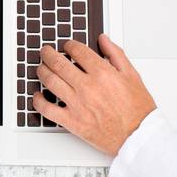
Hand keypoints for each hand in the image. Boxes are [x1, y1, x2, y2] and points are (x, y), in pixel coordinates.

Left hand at [32, 36, 154, 155]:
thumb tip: (103, 39)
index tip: (67, 46)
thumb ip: (116, 54)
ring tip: (41, 68)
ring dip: (42, 71)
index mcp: (102, 73)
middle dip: (48, 54)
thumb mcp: (132, 76)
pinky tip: (37, 96)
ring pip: (50, 81)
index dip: (69, 45)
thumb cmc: (138, 110)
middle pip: (58, 63)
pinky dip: (38, 101)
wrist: (139, 137)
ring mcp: (78, 104)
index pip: (77, 51)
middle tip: (46, 52)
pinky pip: (48, 109)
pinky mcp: (72, 122)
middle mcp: (87, 87)